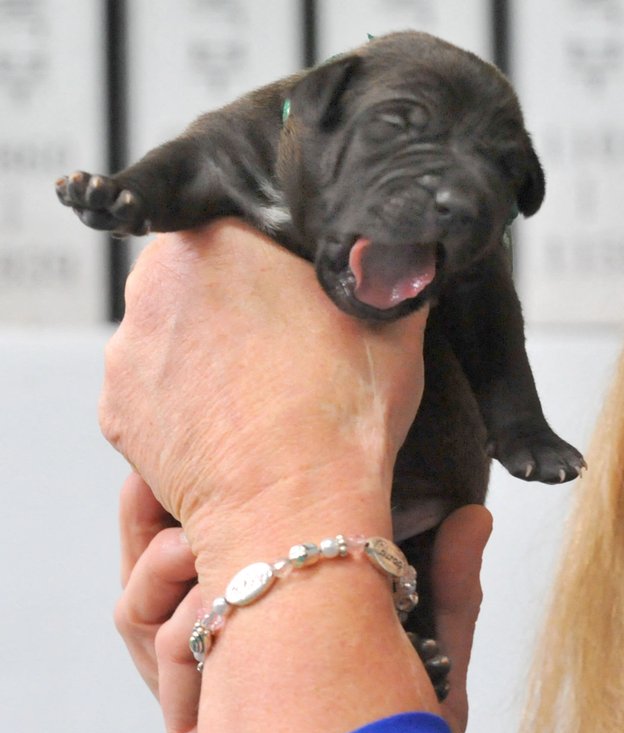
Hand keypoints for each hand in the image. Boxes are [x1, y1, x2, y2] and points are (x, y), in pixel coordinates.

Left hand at [98, 219, 427, 585]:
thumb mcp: (398, 322)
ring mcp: (128, 349)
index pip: (246, 223)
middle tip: (290, 346)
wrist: (295, 509)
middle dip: (238, 302)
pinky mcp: (117, 410)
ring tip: (263, 395)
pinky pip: (154, 393)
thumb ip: (388, 271)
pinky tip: (232, 427)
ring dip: (209, 354)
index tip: (306, 291)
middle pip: (201, 275)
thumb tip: (398, 255)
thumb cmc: (346, 413)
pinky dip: (186, 405)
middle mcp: (159, 280)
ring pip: (174, 334)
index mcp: (224, 236)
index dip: (280, 258)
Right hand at [114, 472, 492, 732]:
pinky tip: (200, 609)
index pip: (247, 546)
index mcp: (297, 628)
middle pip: (174, 563)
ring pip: (147, 601)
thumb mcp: (441, 662)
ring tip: (192, 551)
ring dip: (164, 565)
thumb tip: (476, 515)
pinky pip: (157, 646)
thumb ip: (449, 589)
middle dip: (167, 519)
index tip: (230, 455)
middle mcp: (247, 651)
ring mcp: (213, 684)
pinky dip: (172, 617)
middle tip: (171, 487)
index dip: (227, 500)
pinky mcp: (186, 724)